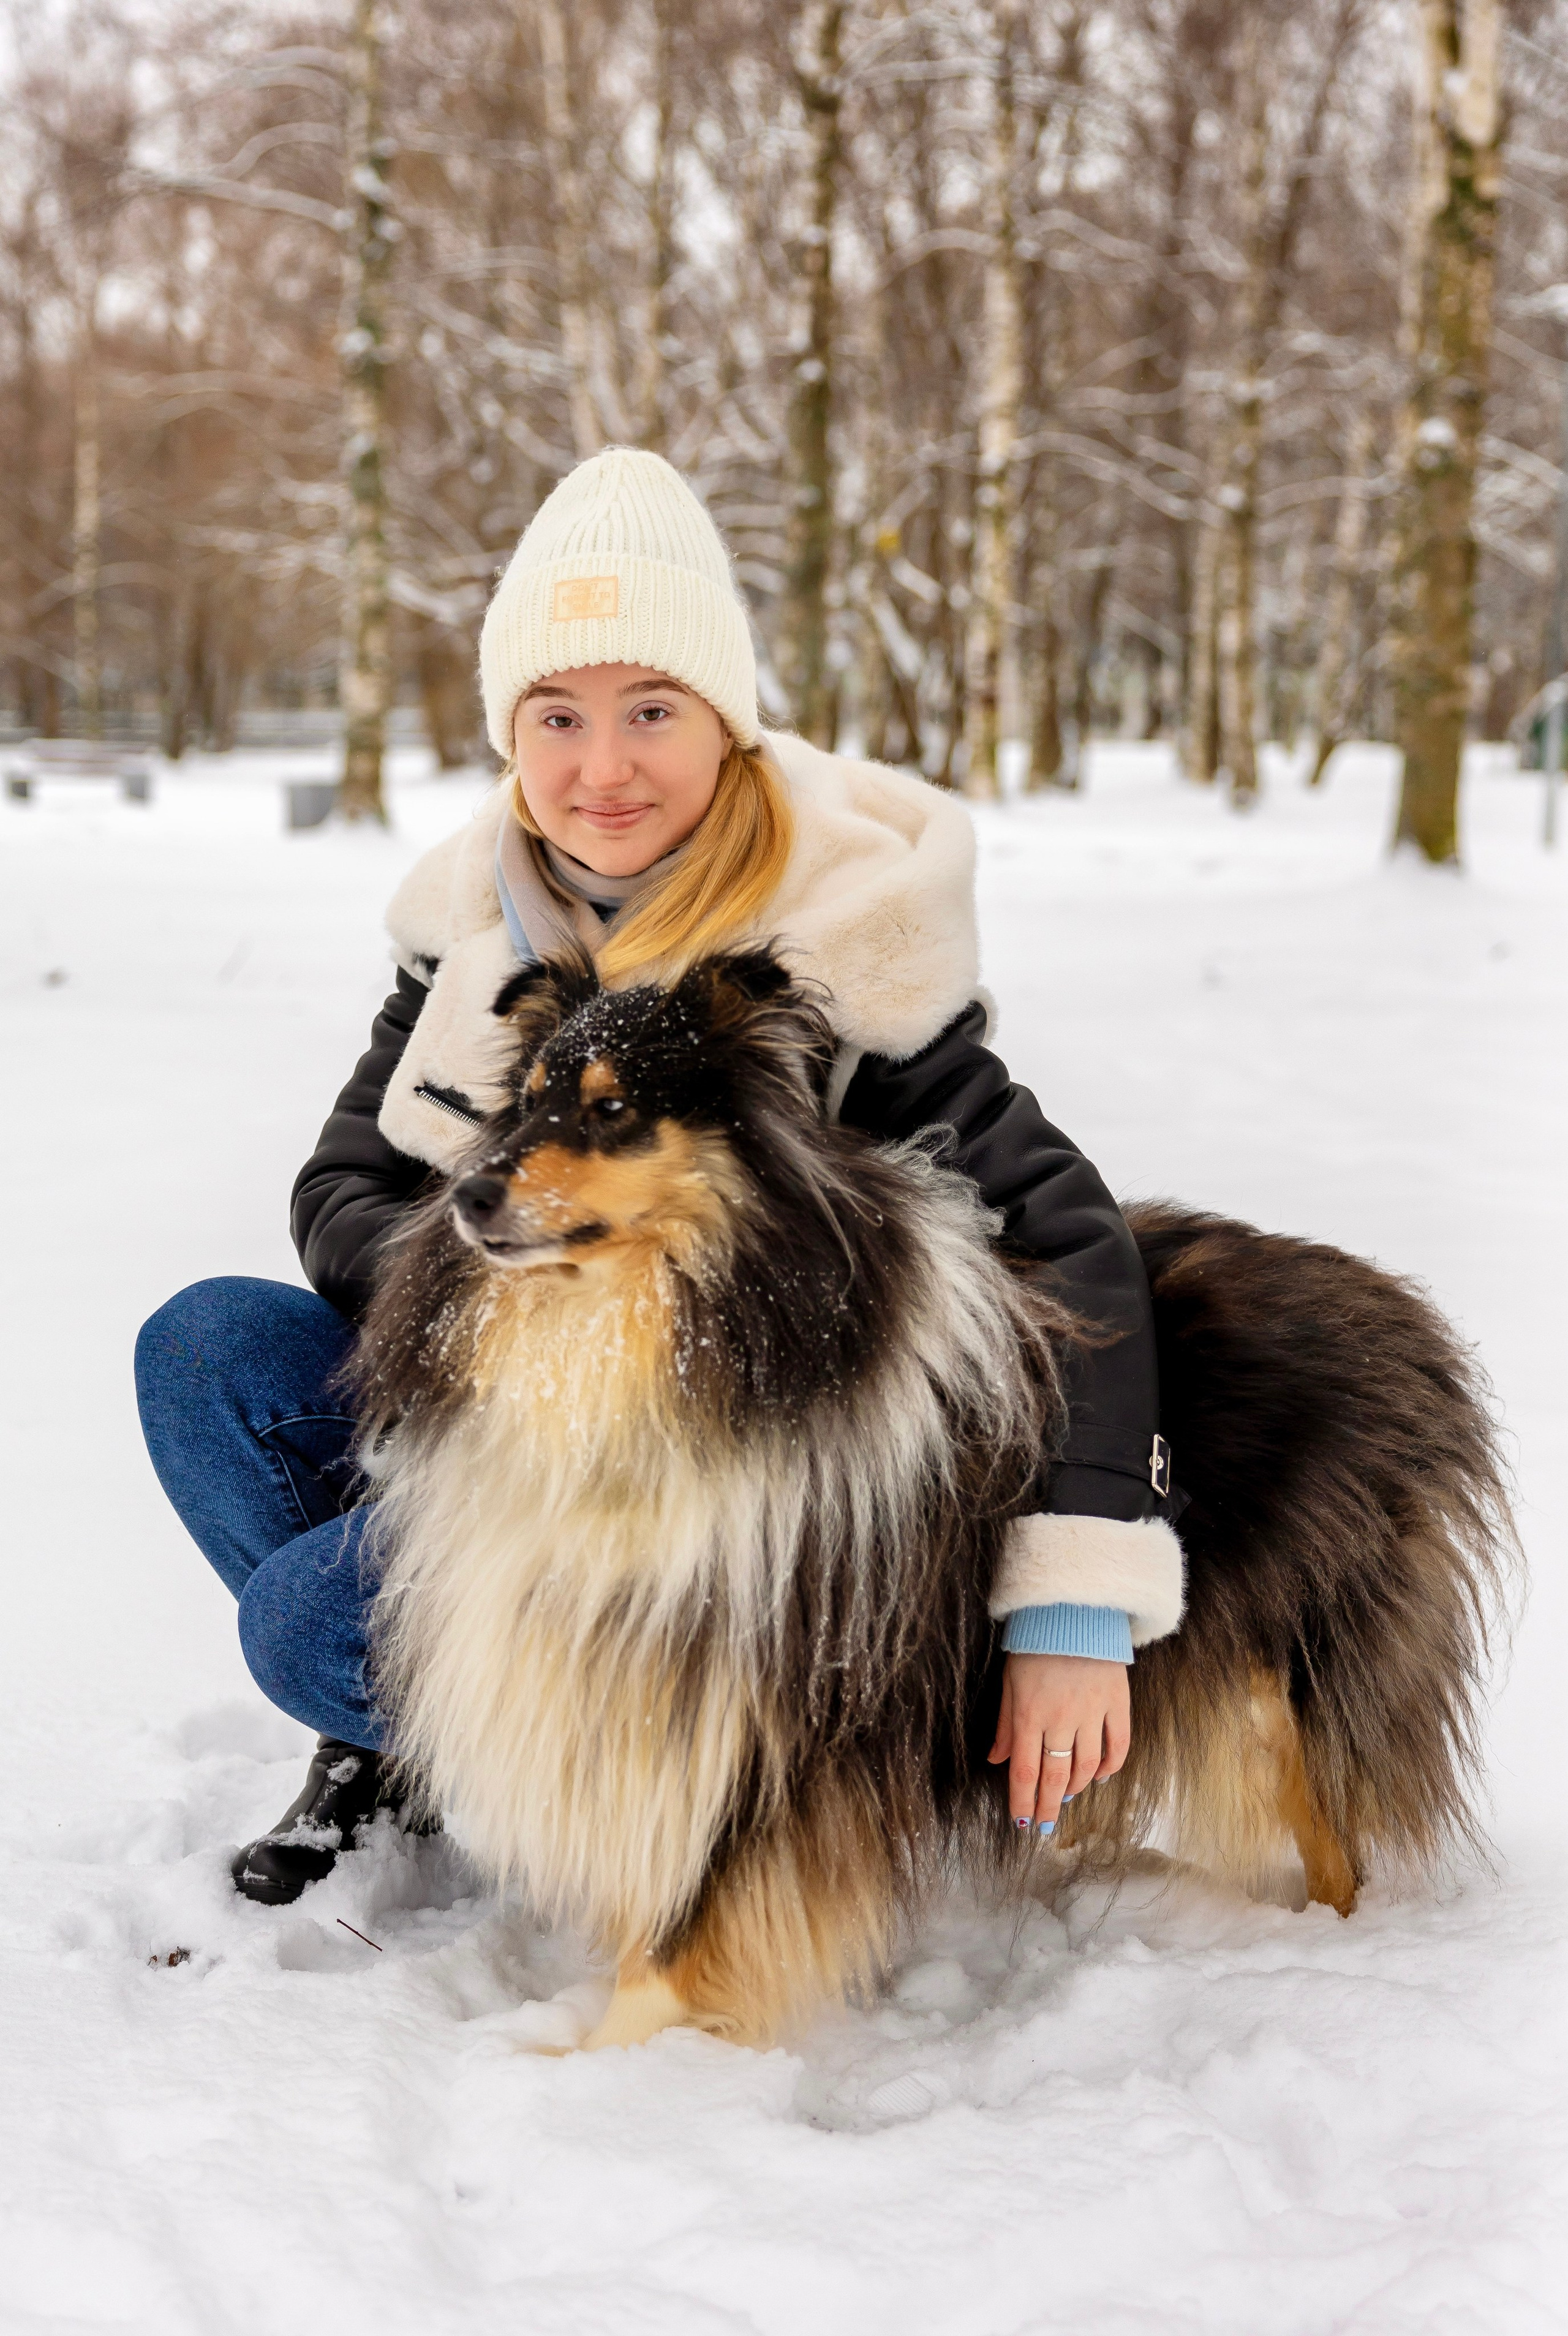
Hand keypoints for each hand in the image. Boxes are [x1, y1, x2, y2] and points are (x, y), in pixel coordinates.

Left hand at [987, 1652, 1130, 1833]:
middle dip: (1047, 1806)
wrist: (1073, 1611)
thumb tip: (996, 1760)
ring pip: (1086, 1766)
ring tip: (1064, 1798)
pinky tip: (1100, 1777)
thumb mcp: (1010, 1681)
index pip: (1025, 1772)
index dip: (1023, 1803)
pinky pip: (1118, 1745)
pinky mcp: (1117, 1702)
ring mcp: (1092, 1712)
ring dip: (1075, 1788)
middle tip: (1044, 1827)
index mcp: (1029, 1714)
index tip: (1022, 1824)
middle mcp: (1061, 1718)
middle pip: (1055, 1776)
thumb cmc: (1034, 1645)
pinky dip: (1110, 1767)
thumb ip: (1005, 1725)